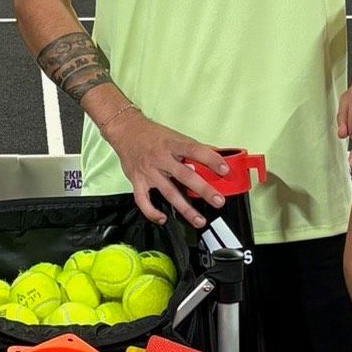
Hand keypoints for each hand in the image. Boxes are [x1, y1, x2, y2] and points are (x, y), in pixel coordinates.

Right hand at [103, 112, 229, 227]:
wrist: (126, 130)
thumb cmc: (152, 134)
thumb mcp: (175, 136)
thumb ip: (194, 148)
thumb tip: (217, 154)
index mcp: (173, 144)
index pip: (195, 150)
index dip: (211, 159)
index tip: (224, 169)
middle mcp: (161, 158)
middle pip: (185, 175)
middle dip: (203, 189)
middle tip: (218, 201)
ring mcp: (149, 171)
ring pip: (169, 192)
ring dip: (185, 208)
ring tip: (199, 220)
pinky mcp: (137, 181)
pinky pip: (143, 201)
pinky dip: (152, 212)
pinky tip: (163, 219)